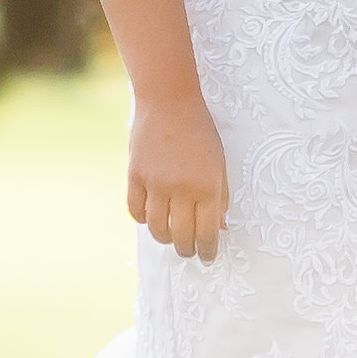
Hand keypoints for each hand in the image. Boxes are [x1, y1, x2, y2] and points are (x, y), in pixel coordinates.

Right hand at [125, 100, 231, 260]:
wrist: (169, 101)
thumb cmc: (200, 131)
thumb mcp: (219, 163)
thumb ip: (221, 197)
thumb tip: (220, 228)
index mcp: (208, 186)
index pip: (206, 233)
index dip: (207, 251)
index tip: (207, 257)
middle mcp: (181, 188)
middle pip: (181, 237)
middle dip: (187, 250)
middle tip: (189, 250)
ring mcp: (156, 183)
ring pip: (156, 229)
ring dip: (165, 238)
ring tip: (170, 236)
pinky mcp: (135, 176)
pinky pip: (136, 211)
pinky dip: (143, 219)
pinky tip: (151, 217)